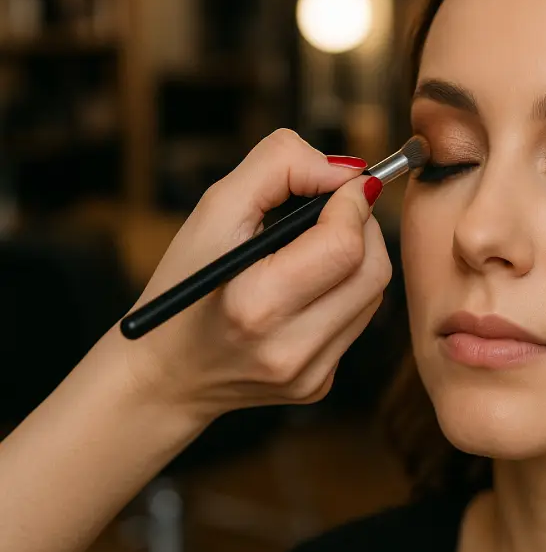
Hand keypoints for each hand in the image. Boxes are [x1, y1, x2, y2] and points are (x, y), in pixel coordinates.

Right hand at [117, 128, 391, 422]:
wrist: (164, 372)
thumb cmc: (185, 279)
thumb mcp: (214, 209)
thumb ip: (278, 167)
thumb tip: (347, 169)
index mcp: (255, 304)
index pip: (345, 244)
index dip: (354, 202)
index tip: (345, 184)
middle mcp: (289, 349)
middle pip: (374, 270)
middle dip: (365, 227)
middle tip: (338, 209)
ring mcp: (309, 373)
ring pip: (374, 294)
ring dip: (360, 257)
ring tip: (318, 245)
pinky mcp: (319, 384)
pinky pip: (358, 321)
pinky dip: (346, 291)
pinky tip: (308, 286)